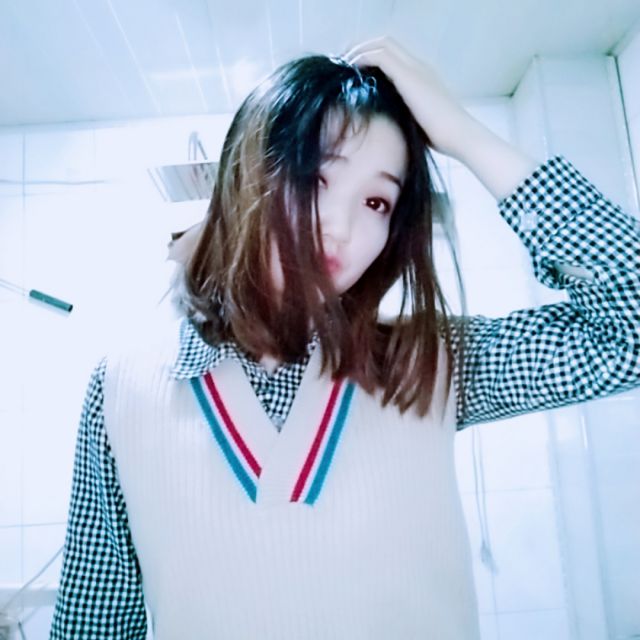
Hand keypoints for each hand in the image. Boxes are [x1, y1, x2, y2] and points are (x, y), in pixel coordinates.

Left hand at [342, 37, 475, 159]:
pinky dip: (363, 57)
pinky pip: (380, 56)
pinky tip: (351, 68)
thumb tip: (385, 122)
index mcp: (421, 75)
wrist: (460, 135)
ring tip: (342, 63)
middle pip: (386, 42)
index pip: (394, 53)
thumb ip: (402, 114)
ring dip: (359, 50)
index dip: (371, 54)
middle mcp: (418, 66)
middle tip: (343, 62)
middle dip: (361, 47)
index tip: (353, 68)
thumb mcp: (417, 121)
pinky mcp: (409, 76)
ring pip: (382, 44)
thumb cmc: (441, 137)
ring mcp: (415, 69)